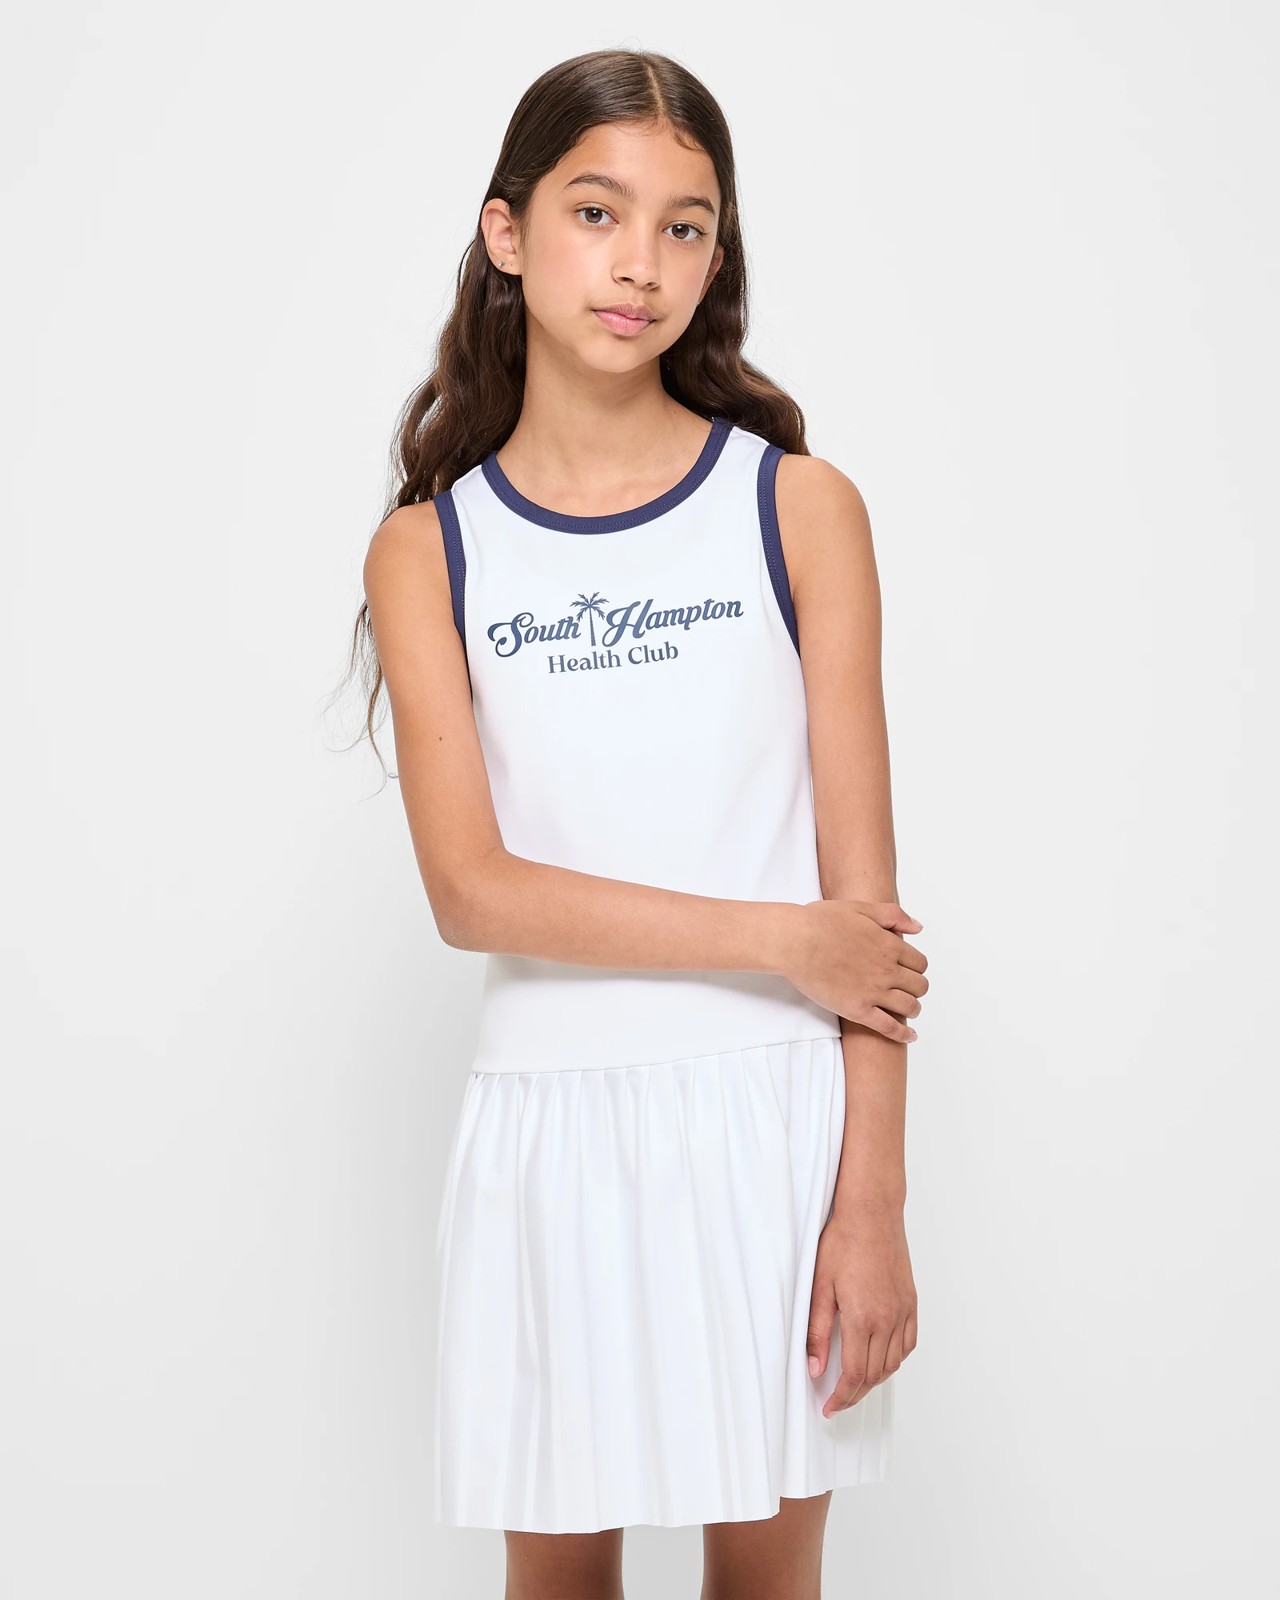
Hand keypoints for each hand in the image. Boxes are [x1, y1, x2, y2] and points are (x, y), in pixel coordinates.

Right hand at [785, 900, 927, 1042]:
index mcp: (889, 945)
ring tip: (909, 1010)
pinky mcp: (857, 1010)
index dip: (917, 968)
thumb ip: (893, 916)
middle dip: (916, 988)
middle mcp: (886, 970)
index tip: (909, 970)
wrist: (795, 942)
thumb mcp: (860, 907)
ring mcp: (873, 991)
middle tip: (908, 989)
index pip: (919, 963)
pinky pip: (889, 1027)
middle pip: (919, 986)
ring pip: (909, 1006)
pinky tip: (910, 1035)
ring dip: (914, 1009)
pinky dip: (903, 1034)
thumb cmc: (820, 922)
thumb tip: (918, 928)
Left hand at [807, 1205, 916, 1415]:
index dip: (841, 1398)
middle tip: (838, 1401)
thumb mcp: (819, 1287)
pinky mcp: (911, 1302)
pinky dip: (895, 1359)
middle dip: (855, 1394)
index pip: (854, 1375)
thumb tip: (815, 1368)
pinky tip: (881, 1359)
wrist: (872, 1213)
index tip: (829, 1408)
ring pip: (894, 1363)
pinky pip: (908, 1343)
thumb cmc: (842, 1242)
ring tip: (855, 1384)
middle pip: (874, 1375)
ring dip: (875, 1380)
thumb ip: (816, 1332)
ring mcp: (903, 1311)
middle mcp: (888, 1319)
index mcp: (863, 1318)